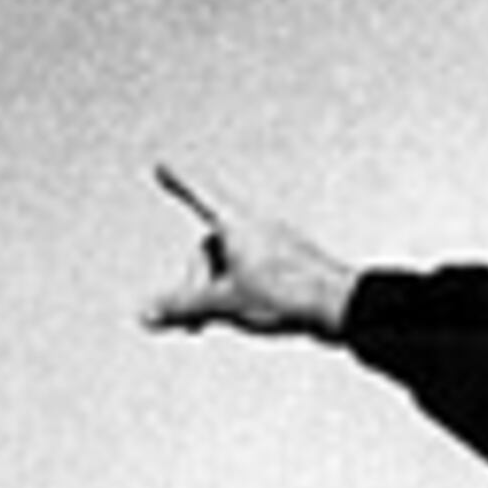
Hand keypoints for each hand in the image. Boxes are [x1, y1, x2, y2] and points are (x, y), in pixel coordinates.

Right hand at [140, 162, 360, 338]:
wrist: (340, 306)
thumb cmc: (288, 293)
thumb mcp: (223, 303)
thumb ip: (182, 307)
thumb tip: (147, 314)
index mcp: (237, 225)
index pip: (198, 197)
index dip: (178, 184)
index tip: (163, 166)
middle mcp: (255, 228)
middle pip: (209, 252)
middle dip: (198, 286)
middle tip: (194, 322)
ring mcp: (273, 245)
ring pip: (230, 267)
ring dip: (218, 294)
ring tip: (227, 320)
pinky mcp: (287, 265)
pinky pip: (251, 274)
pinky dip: (240, 293)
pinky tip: (251, 314)